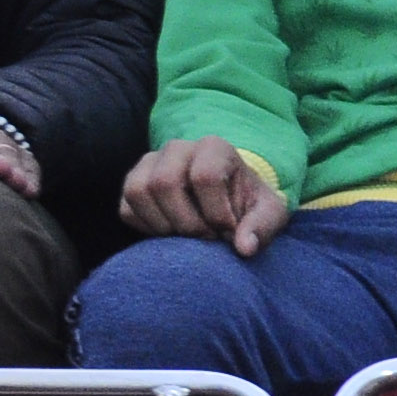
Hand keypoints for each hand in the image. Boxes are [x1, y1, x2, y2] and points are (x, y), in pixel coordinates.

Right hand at [120, 136, 287, 254]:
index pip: (204, 177)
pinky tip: (173, 236)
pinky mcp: (132, 184)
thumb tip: (244, 247)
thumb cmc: (251, 205)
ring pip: (138, 192)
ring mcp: (149, 163)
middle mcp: (177, 148)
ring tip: (189, 238)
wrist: (230, 202)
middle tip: (207, 238)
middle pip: (164, 183)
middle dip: (187, 222)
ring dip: (164, 226)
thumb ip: (262, 227)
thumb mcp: (270, 214)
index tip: (229, 231)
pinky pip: (127, 209)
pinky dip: (148, 230)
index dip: (217, 213)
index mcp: (214, 147)